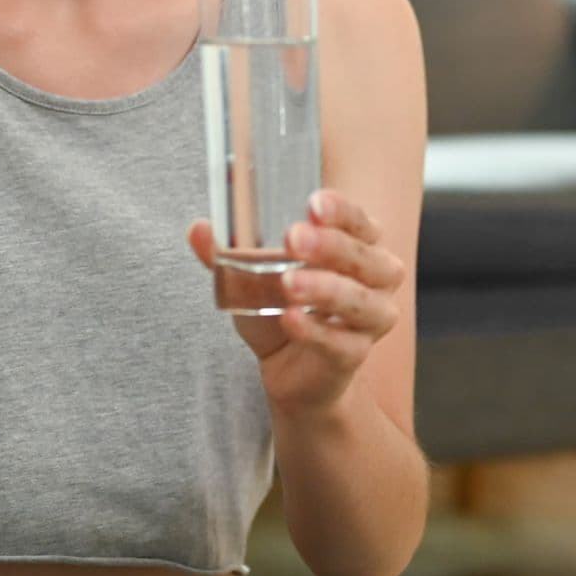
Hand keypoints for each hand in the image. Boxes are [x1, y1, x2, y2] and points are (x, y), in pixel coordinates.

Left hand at [186, 189, 406, 414]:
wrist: (291, 372)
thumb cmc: (281, 308)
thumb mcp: (251, 276)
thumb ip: (228, 252)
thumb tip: (199, 229)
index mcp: (359, 245)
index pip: (358, 220)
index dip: (341, 211)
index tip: (313, 204)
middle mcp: (376, 279)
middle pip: (365, 257)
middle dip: (331, 245)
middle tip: (293, 237)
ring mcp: (370, 319)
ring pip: (358, 300)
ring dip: (324, 289)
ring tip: (288, 283)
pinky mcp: (354, 355)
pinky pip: (340, 342)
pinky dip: (314, 331)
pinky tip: (289, 319)